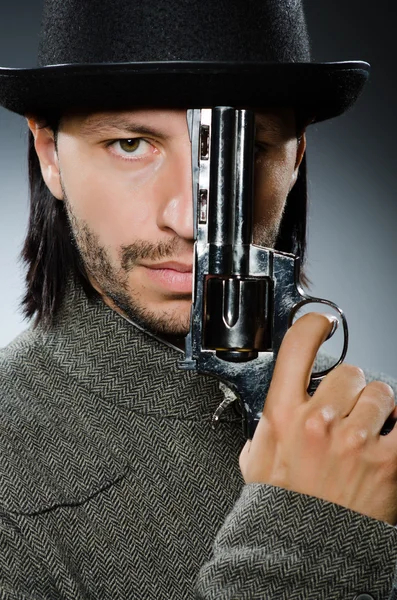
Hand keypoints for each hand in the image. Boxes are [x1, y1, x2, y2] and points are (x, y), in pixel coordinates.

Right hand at [239, 313, 396, 523]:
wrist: (302, 548)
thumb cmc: (280, 503)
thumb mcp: (255, 453)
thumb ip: (268, 420)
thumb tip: (280, 399)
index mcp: (283, 412)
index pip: (298, 345)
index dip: (313, 324)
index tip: (321, 324)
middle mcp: (319, 420)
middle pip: (350, 371)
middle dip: (350, 387)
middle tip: (345, 411)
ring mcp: (355, 440)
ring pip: (382, 393)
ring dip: (377, 408)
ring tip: (366, 431)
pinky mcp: (388, 461)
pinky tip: (388, 436)